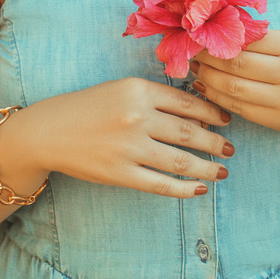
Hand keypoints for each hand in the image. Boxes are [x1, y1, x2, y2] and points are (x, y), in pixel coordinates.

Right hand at [24, 77, 235, 198]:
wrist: (49, 131)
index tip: (226, 119)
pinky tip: (198, 189)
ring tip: (222, 171)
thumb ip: (153, 97)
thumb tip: (195, 113)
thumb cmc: (87, 107)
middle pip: (188, 131)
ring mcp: (129, 147)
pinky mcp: (120, 173)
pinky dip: (183, 189)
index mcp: (138, 90)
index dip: (211, 113)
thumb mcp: (120, 89)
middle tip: (231, 148)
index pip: (186, 102)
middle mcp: (136, 116)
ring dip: (207, 167)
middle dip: (215, 142)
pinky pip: (160, 184)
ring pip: (180, 160)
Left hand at [190, 30, 279, 134]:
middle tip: (190, 51)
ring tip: (195, 68)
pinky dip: (216, 96)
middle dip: (207, 57)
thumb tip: (217, 32)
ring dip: (207, 77)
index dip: (217, 37)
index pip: (246, 39)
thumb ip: (261, 40)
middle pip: (235, 64)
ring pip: (231, 87)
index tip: (198, 34)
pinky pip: (237, 107)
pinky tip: (206, 86)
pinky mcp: (276, 121)